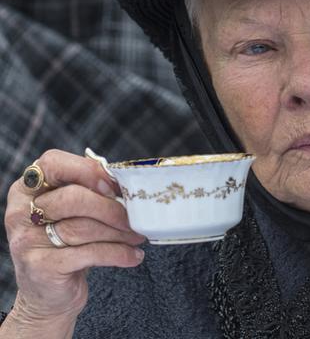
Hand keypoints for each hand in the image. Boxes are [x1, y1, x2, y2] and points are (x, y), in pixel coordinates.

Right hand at [3, 149, 144, 331]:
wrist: (48, 296)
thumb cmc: (66, 245)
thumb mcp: (72, 213)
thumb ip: (89, 192)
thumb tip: (127, 182)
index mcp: (27, 189)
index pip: (53, 163)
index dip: (87, 170)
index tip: (115, 185)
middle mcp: (21, 213)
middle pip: (72, 198)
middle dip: (111, 207)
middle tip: (135, 217)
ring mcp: (27, 241)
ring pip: (83, 227)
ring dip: (119, 232)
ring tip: (139, 236)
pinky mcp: (41, 267)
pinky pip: (89, 253)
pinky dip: (118, 253)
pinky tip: (133, 256)